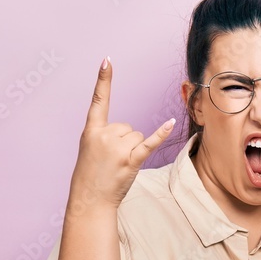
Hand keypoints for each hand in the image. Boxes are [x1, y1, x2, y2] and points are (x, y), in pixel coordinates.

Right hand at [70, 57, 174, 209]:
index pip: (98, 100)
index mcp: (91, 130)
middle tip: (112, 159)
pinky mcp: (131, 160)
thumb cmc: (91, 175)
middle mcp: (104, 135)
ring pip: (137, 135)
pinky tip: (171, 123)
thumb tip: (128, 130)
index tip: (107, 60)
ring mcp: (118, 148)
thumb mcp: (90, 149)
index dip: (103, 80)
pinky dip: (161, 134)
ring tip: (119, 164)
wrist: (89, 199)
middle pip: (127, 126)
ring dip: (133, 149)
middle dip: (124, 141)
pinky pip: (149, 143)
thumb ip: (104, 134)